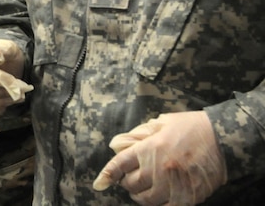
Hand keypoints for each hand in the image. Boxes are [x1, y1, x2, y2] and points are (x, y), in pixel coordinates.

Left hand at [93, 111, 225, 204]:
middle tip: (132, 179)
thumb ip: (139, 134)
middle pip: (131, 184)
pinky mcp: (188, 196)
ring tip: (145, 191)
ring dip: (142, 196)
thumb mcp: (161, 123)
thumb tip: (118, 145)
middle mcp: (157, 167)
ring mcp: (173, 183)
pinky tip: (161, 200)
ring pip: (147, 199)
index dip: (107, 175)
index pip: (119, 164)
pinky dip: (161, 205)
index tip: (99, 184)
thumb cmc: (190, 127)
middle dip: (128, 183)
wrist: (222, 138)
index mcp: (148, 147)